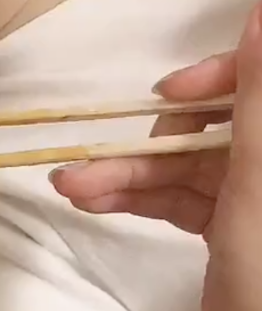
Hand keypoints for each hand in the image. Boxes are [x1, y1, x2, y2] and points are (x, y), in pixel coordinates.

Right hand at [53, 5, 261, 310]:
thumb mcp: (259, 192)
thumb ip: (259, 103)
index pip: (257, 89)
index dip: (218, 80)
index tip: (171, 93)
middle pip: (215, 124)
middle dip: (155, 137)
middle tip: (104, 147)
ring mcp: (252, 199)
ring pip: (185, 165)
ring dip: (126, 172)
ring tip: (68, 185)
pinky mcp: (224, 230)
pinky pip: (175, 197)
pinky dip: (133, 197)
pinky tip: (89, 199)